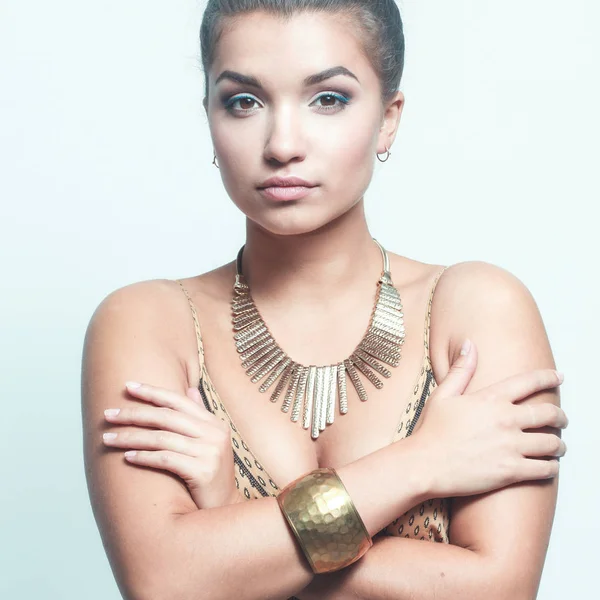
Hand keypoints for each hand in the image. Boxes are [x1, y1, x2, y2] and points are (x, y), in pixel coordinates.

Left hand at [102, 381, 240, 508]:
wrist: (225, 511)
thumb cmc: (210, 477)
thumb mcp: (209, 443)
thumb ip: (198, 417)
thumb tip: (190, 389)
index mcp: (215, 423)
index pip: (179, 401)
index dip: (153, 392)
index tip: (128, 386)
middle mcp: (214, 434)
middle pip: (166, 417)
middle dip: (134, 414)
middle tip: (108, 414)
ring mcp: (210, 452)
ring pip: (162, 438)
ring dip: (131, 437)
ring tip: (107, 438)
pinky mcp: (203, 472)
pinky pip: (166, 459)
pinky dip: (144, 457)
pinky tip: (127, 457)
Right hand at [411, 340, 568, 497]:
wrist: (424, 465)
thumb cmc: (431, 431)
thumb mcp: (443, 394)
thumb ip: (461, 369)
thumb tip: (469, 345)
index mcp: (490, 399)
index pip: (529, 382)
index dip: (549, 377)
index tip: (559, 377)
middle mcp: (505, 420)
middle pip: (549, 414)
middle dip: (561, 416)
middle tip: (562, 420)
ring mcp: (510, 446)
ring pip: (552, 443)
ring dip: (559, 444)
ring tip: (557, 446)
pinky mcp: (511, 471)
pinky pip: (545, 468)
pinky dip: (552, 467)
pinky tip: (548, 465)